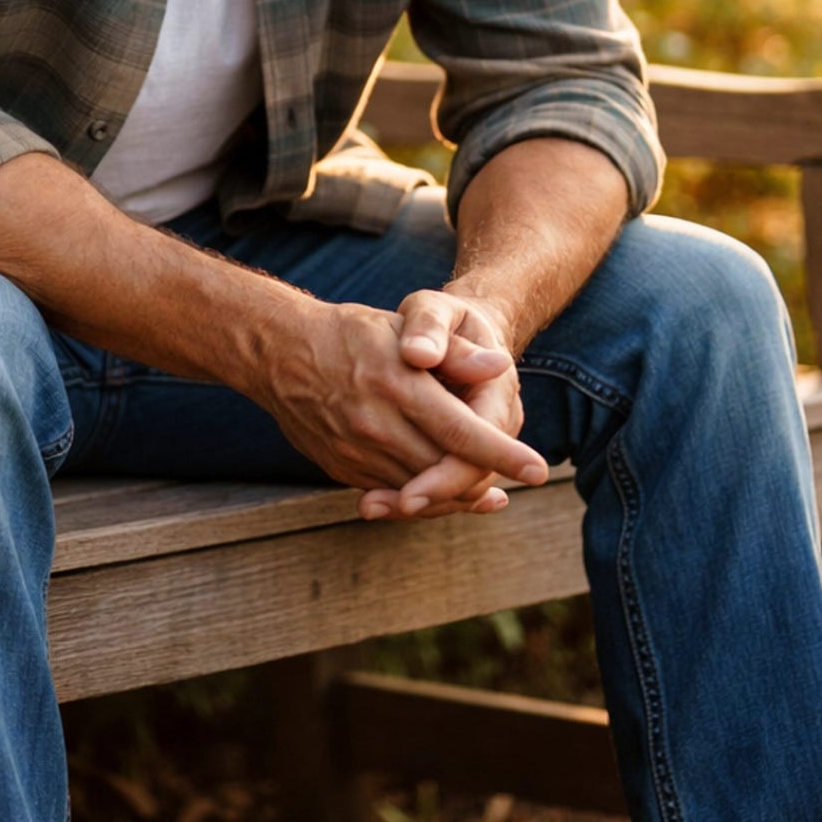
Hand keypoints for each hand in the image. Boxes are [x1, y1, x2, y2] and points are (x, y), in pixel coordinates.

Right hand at [251, 296, 547, 501]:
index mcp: (398, 385)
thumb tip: (499, 366)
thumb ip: (455, 350)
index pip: (461, 431)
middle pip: (444, 471)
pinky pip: (392, 494)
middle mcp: (376, 425)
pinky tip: (444, 491)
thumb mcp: (403, 326)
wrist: (280, 353)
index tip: (540, 470)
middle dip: (486, 479)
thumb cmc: (352, 334)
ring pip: (420, 491)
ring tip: (492, 492)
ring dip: (457, 494)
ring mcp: (356, 453)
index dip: (503, 454)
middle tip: (520, 477)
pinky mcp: (343, 469)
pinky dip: (423, 496)